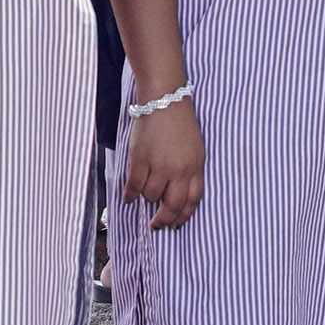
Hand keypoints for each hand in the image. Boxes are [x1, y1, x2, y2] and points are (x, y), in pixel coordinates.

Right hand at [121, 98, 205, 229]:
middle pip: (172, 206)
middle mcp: (179, 169)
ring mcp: (159, 165)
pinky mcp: (140, 159)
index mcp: (196, 167)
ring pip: (150, 196)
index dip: (183, 217)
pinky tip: (128, 198)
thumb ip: (190, 173)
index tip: (175, 225)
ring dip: (147, 197)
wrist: (164, 99)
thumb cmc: (181, 124)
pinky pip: (133, 186)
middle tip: (157, 226)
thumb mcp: (196, 149)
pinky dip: (130, 195)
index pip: (192, 201)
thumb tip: (178, 200)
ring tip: (145, 191)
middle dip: (163, 220)